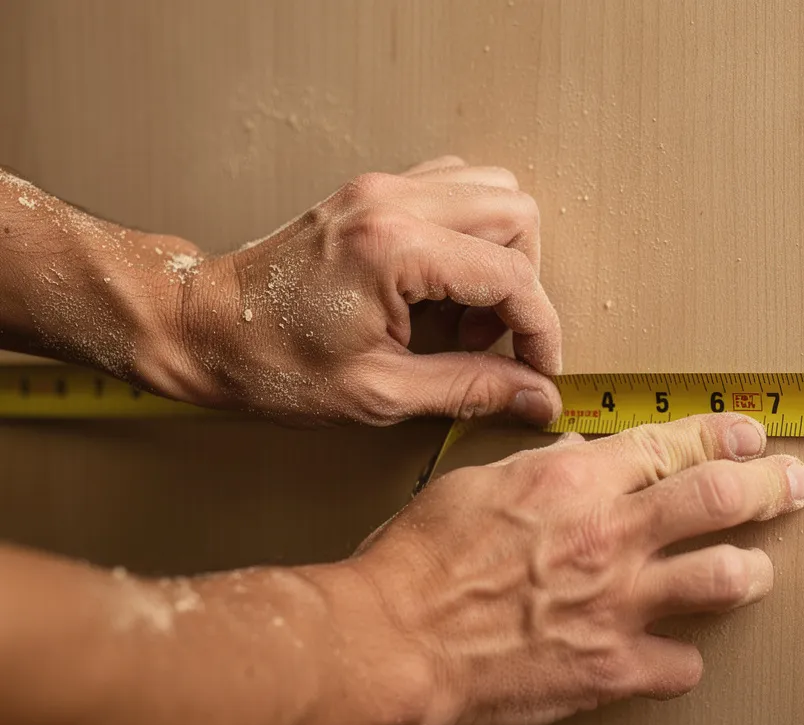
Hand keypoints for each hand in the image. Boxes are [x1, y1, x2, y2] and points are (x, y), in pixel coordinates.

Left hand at [165, 156, 561, 425]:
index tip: (539, 370)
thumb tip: (536, 398)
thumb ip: (470, 389)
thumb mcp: (378, 393)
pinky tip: (441, 285)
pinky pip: (455, 190)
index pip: (512, 275)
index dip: (540, 329)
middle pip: (516, 217)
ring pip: (493, 192)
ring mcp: (383, 187)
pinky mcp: (375, 191)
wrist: (201, 326)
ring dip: (499, 255)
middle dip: (521, 285)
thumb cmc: (270, 362)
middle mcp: (393, 202)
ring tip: (462, 313)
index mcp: (393, 249)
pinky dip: (469, 235)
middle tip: (487, 339)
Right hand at [336, 414, 803, 724]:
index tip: (752, 438)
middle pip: (723, 498)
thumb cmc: (422, 560)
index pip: (677, 444)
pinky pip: (682, 664)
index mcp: (579, 482)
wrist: (394, 640)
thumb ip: (547, 470)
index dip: (727, 437)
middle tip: (794, 485)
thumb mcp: (483, 482)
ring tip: (759, 569)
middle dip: (772, 487)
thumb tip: (585, 461)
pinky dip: (685, 658)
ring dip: (752, 571)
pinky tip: (680, 652)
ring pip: (725, 578)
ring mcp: (618, 604)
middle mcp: (612, 537)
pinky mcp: (610, 668)